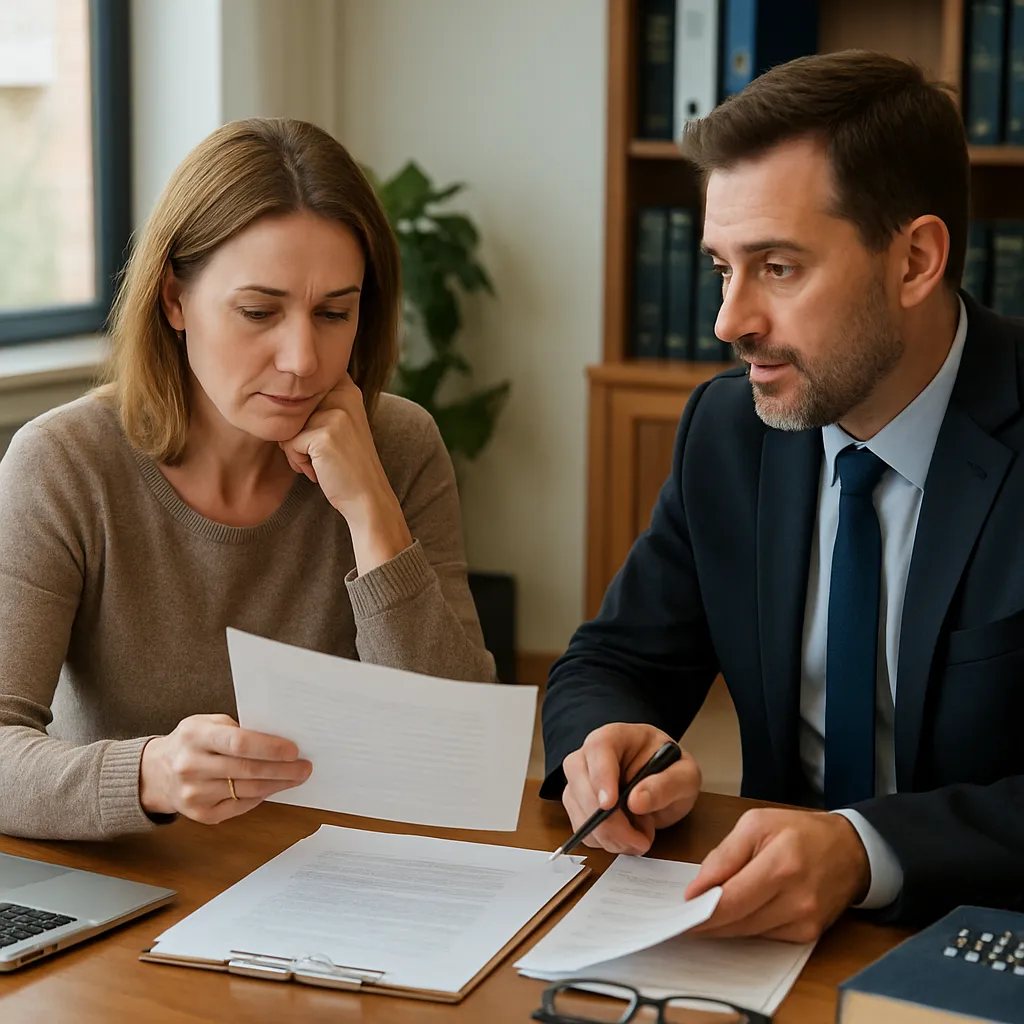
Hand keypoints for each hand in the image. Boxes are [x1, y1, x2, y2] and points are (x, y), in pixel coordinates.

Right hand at [139, 714, 311, 824]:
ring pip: (248, 790)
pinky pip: (240, 806)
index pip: (239, 743)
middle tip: (305, 766)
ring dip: (278, 784)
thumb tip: (280, 738)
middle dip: (283, 769)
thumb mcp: (208, 723)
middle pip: (247, 770)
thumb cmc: (192, 742)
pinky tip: (272, 787)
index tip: (294, 750)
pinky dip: (260, 796)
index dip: (270, 747)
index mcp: (195, 736)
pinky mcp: (200, 814)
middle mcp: (191, 766)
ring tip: (297, 776)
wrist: (157, 772)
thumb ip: (239, 729)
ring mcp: (194, 794)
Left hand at [278, 374, 412, 573]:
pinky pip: (289, 444)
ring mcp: (334, 413)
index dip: (303, 417)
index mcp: (346, 388)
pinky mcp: (323, 434)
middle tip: (322, 453)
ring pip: (288, 427)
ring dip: (297, 451)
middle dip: (299, 435)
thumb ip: (316, 403)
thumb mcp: (338, 424)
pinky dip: (299, 462)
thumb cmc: (346, 464)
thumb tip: (275, 392)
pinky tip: (320, 470)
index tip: (324, 436)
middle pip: (292, 410)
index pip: (302, 390)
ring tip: (321, 462)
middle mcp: (342, 394)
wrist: (367, 497)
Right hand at [561, 723, 701, 855]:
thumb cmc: (671, 768)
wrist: (664, 780)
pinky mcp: (578, 806)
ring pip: (580, 814)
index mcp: (615, 737)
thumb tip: (636, 801)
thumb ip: (666, 785)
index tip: (610, 805)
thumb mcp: (685, 775)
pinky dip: (608, 842)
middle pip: (581, 786)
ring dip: (612, 837)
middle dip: (609, 822)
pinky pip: (585, 832)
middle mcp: (590, 756)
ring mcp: (580, 781)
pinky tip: (629, 835)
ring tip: (643, 832)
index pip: (598, 749)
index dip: (601, 777)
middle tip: (641, 839)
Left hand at [685, 808, 870, 942]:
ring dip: (723, 926)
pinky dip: (746, 927)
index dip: (702, 908)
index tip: (681, 909)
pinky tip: (736, 915)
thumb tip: (698, 886)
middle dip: (707, 921)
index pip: (732, 898)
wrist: (850, 851)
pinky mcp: (808, 935)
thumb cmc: (800, 832)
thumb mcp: (756, 824)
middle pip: (738, 921)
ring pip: (748, 933)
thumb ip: (725, 854)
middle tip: (683, 917)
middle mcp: (796, 898)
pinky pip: (765, 936)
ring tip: (703, 915)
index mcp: (781, 864)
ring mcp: (805, 921)